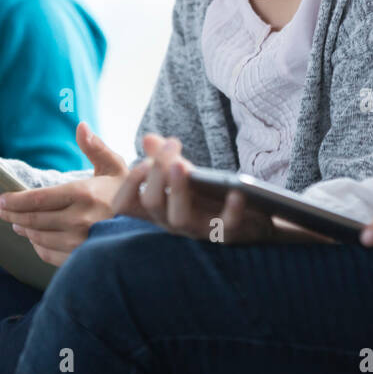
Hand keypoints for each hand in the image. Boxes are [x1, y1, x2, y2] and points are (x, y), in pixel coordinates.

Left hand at [0, 122, 128, 266]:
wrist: (150, 224)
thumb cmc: (129, 191)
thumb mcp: (114, 165)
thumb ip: (94, 147)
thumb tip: (80, 126)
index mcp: (85, 194)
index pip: (38, 199)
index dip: (15, 201)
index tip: (1, 200)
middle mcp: (81, 220)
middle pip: (33, 219)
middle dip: (12, 215)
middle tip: (1, 211)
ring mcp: (82, 242)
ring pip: (39, 237)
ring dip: (24, 230)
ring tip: (17, 223)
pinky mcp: (82, 257)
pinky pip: (50, 254)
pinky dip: (38, 246)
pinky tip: (36, 238)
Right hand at [111, 133, 275, 242]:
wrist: (246, 216)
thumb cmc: (204, 193)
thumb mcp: (182, 171)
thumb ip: (163, 156)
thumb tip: (148, 138)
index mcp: (157, 207)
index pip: (126, 204)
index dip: (129, 184)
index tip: (143, 162)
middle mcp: (170, 221)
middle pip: (152, 203)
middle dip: (157, 173)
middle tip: (170, 145)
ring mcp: (197, 230)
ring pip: (178, 218)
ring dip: (178, 190)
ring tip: (181, 166)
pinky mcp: (225, 234)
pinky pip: (226, 226)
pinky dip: (231, 209)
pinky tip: (236, 191)